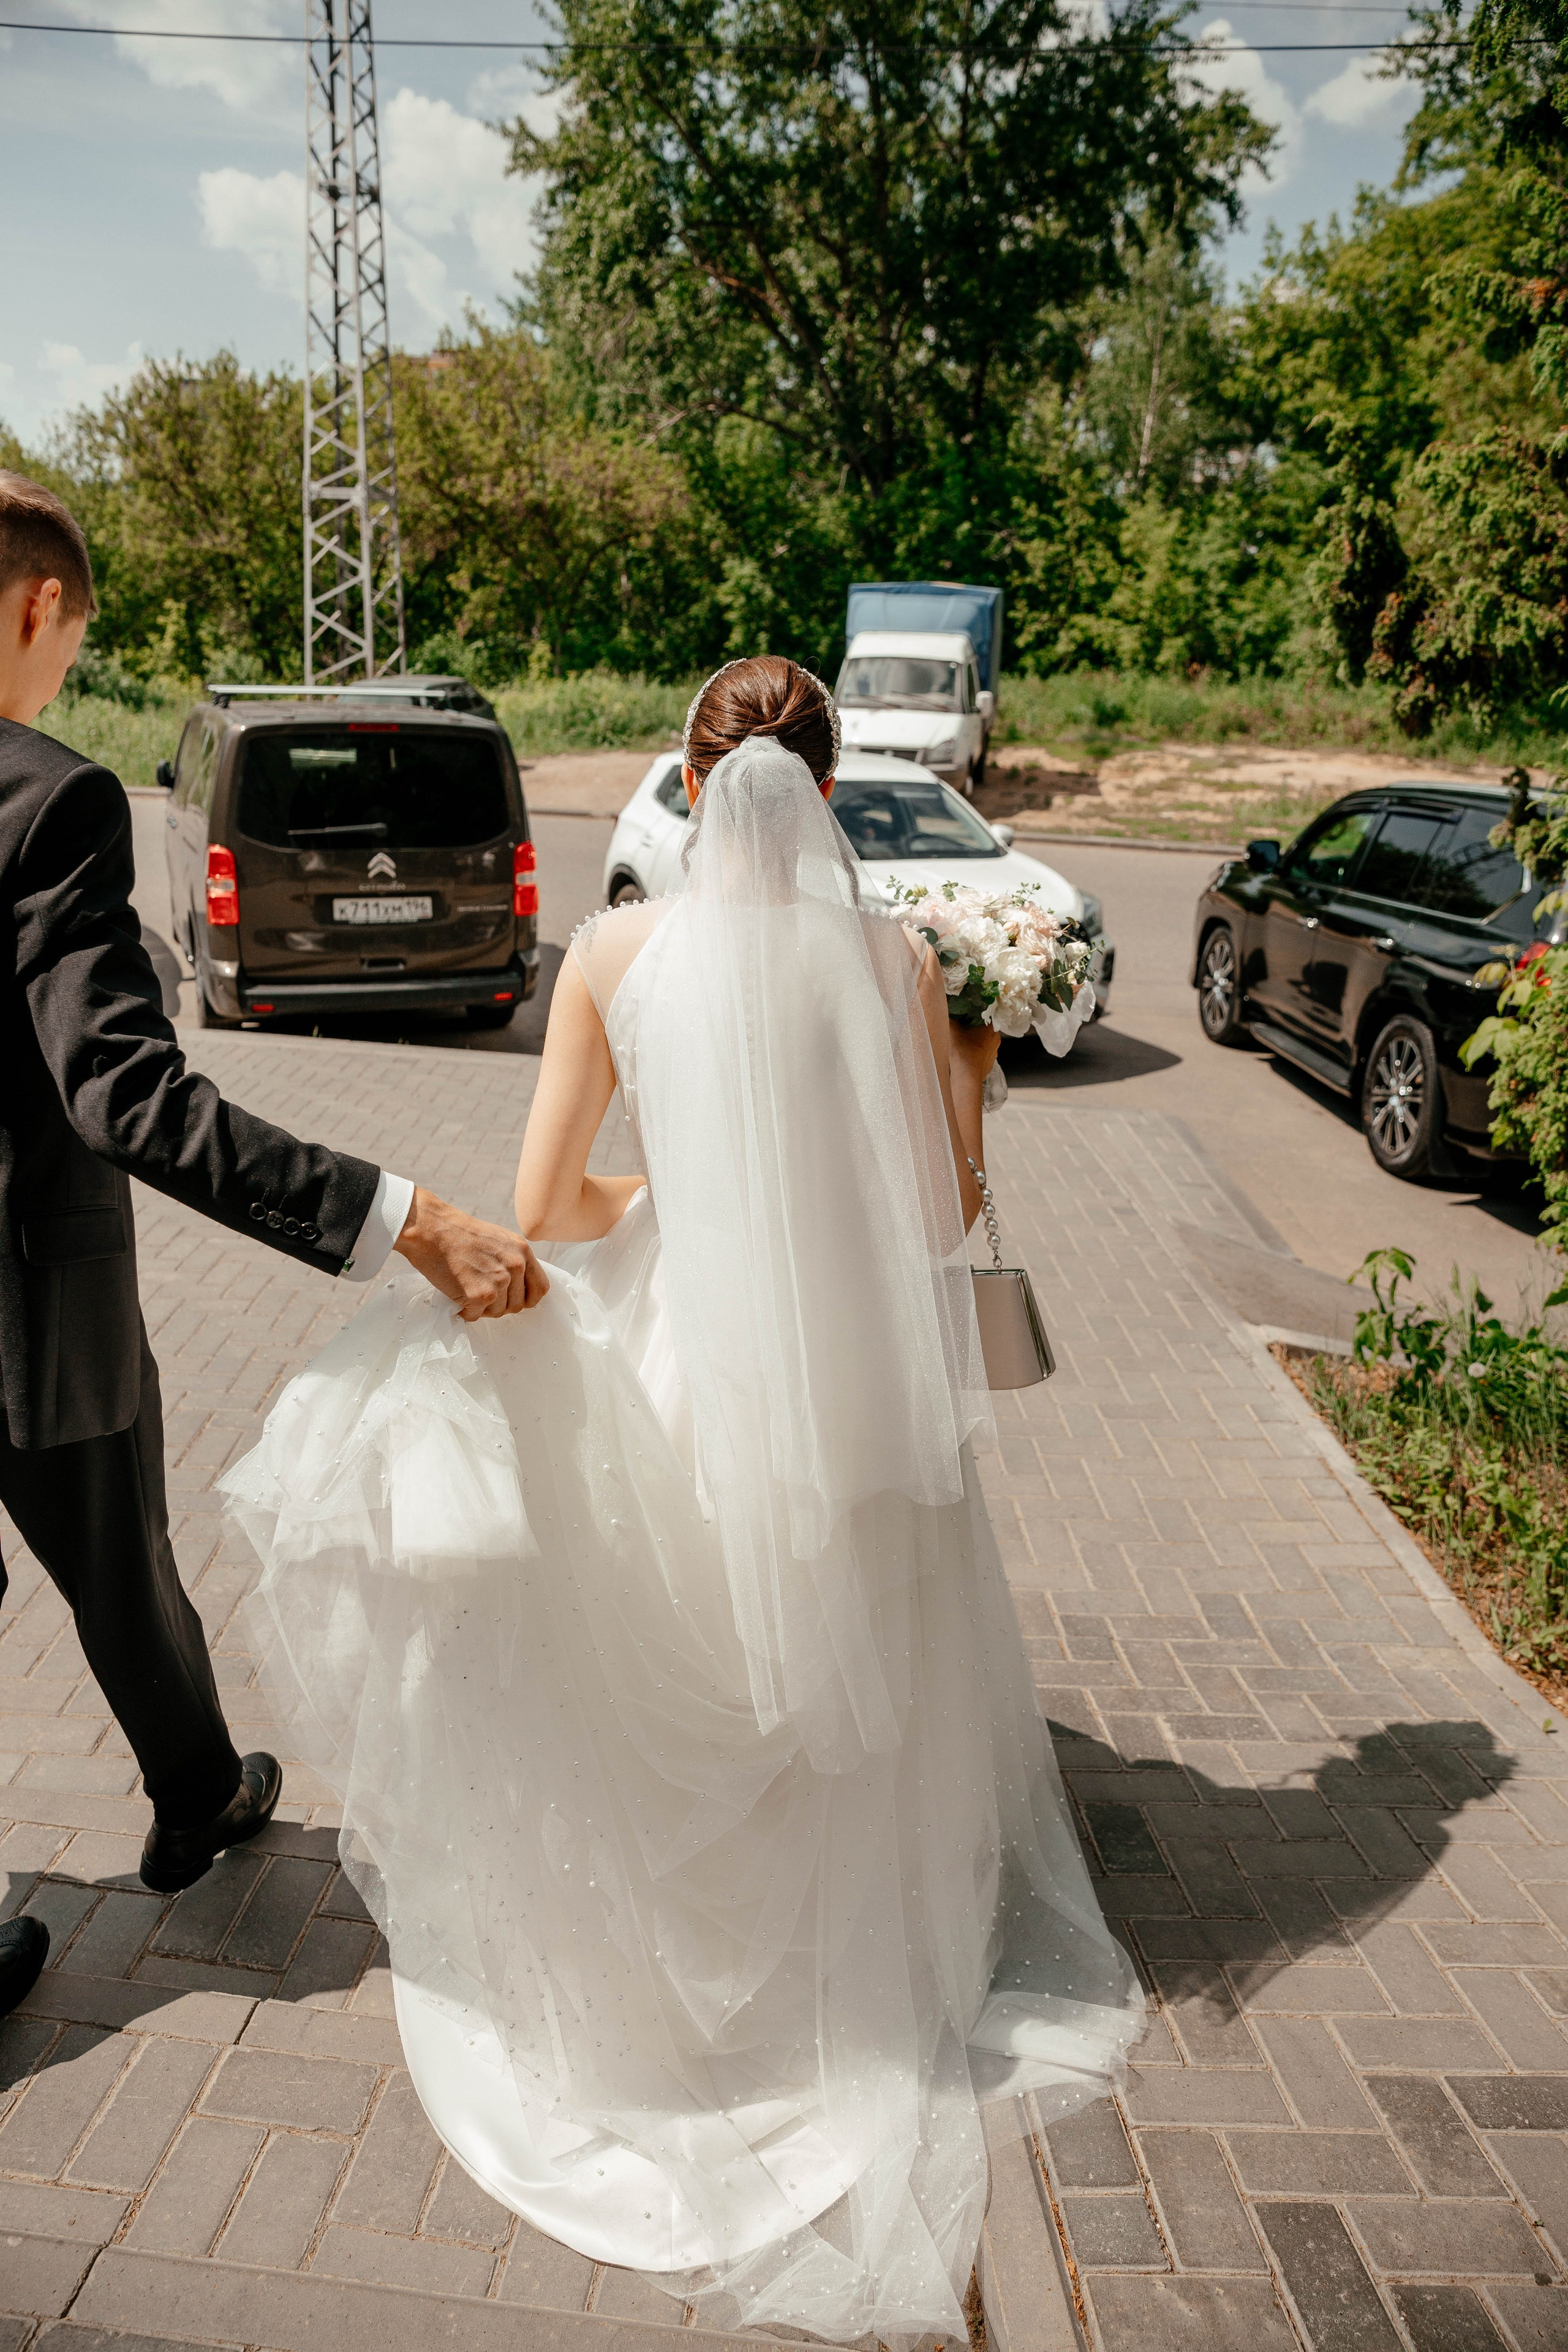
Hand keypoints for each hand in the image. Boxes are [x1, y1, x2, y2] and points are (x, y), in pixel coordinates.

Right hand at [392, 1187, 548, 1318]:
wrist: (431, 1229)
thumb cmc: (459, 1233)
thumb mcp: (498, 1239)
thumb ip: (513, 1260)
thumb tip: (518, 1287)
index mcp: (522, 1251)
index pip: (540, 1289)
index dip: (527, 1299)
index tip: (513, 1299)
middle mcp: (515, 1266)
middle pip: (517, 1305)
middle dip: (499, 1304)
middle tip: (479, 1293)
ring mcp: (498, 1281)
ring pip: (497, 1312)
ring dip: (481, 1308)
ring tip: (465, 1289)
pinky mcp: (479, 1294)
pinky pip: (476, 1316)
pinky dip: (464, 1311)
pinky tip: (455, 1293)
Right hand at [950, 1018, 1001, 1079]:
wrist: (967, 1077)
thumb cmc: (963, 1051)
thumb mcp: (953, 1031)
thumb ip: (951, 1019)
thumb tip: (945, 1013)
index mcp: (991, 1030)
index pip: (986, 1018)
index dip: (976, 1017)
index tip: (967, 1018)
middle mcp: (995, 1041)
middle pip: (985, 1032)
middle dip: (975, 1031)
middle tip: (963, 1030)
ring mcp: (993, 1055)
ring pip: (984, 1045)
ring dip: (975, 1044)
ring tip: (962, 1045)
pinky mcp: (988, 1067)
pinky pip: (981, 1057)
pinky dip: (975, 1056)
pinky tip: (965, 1057)